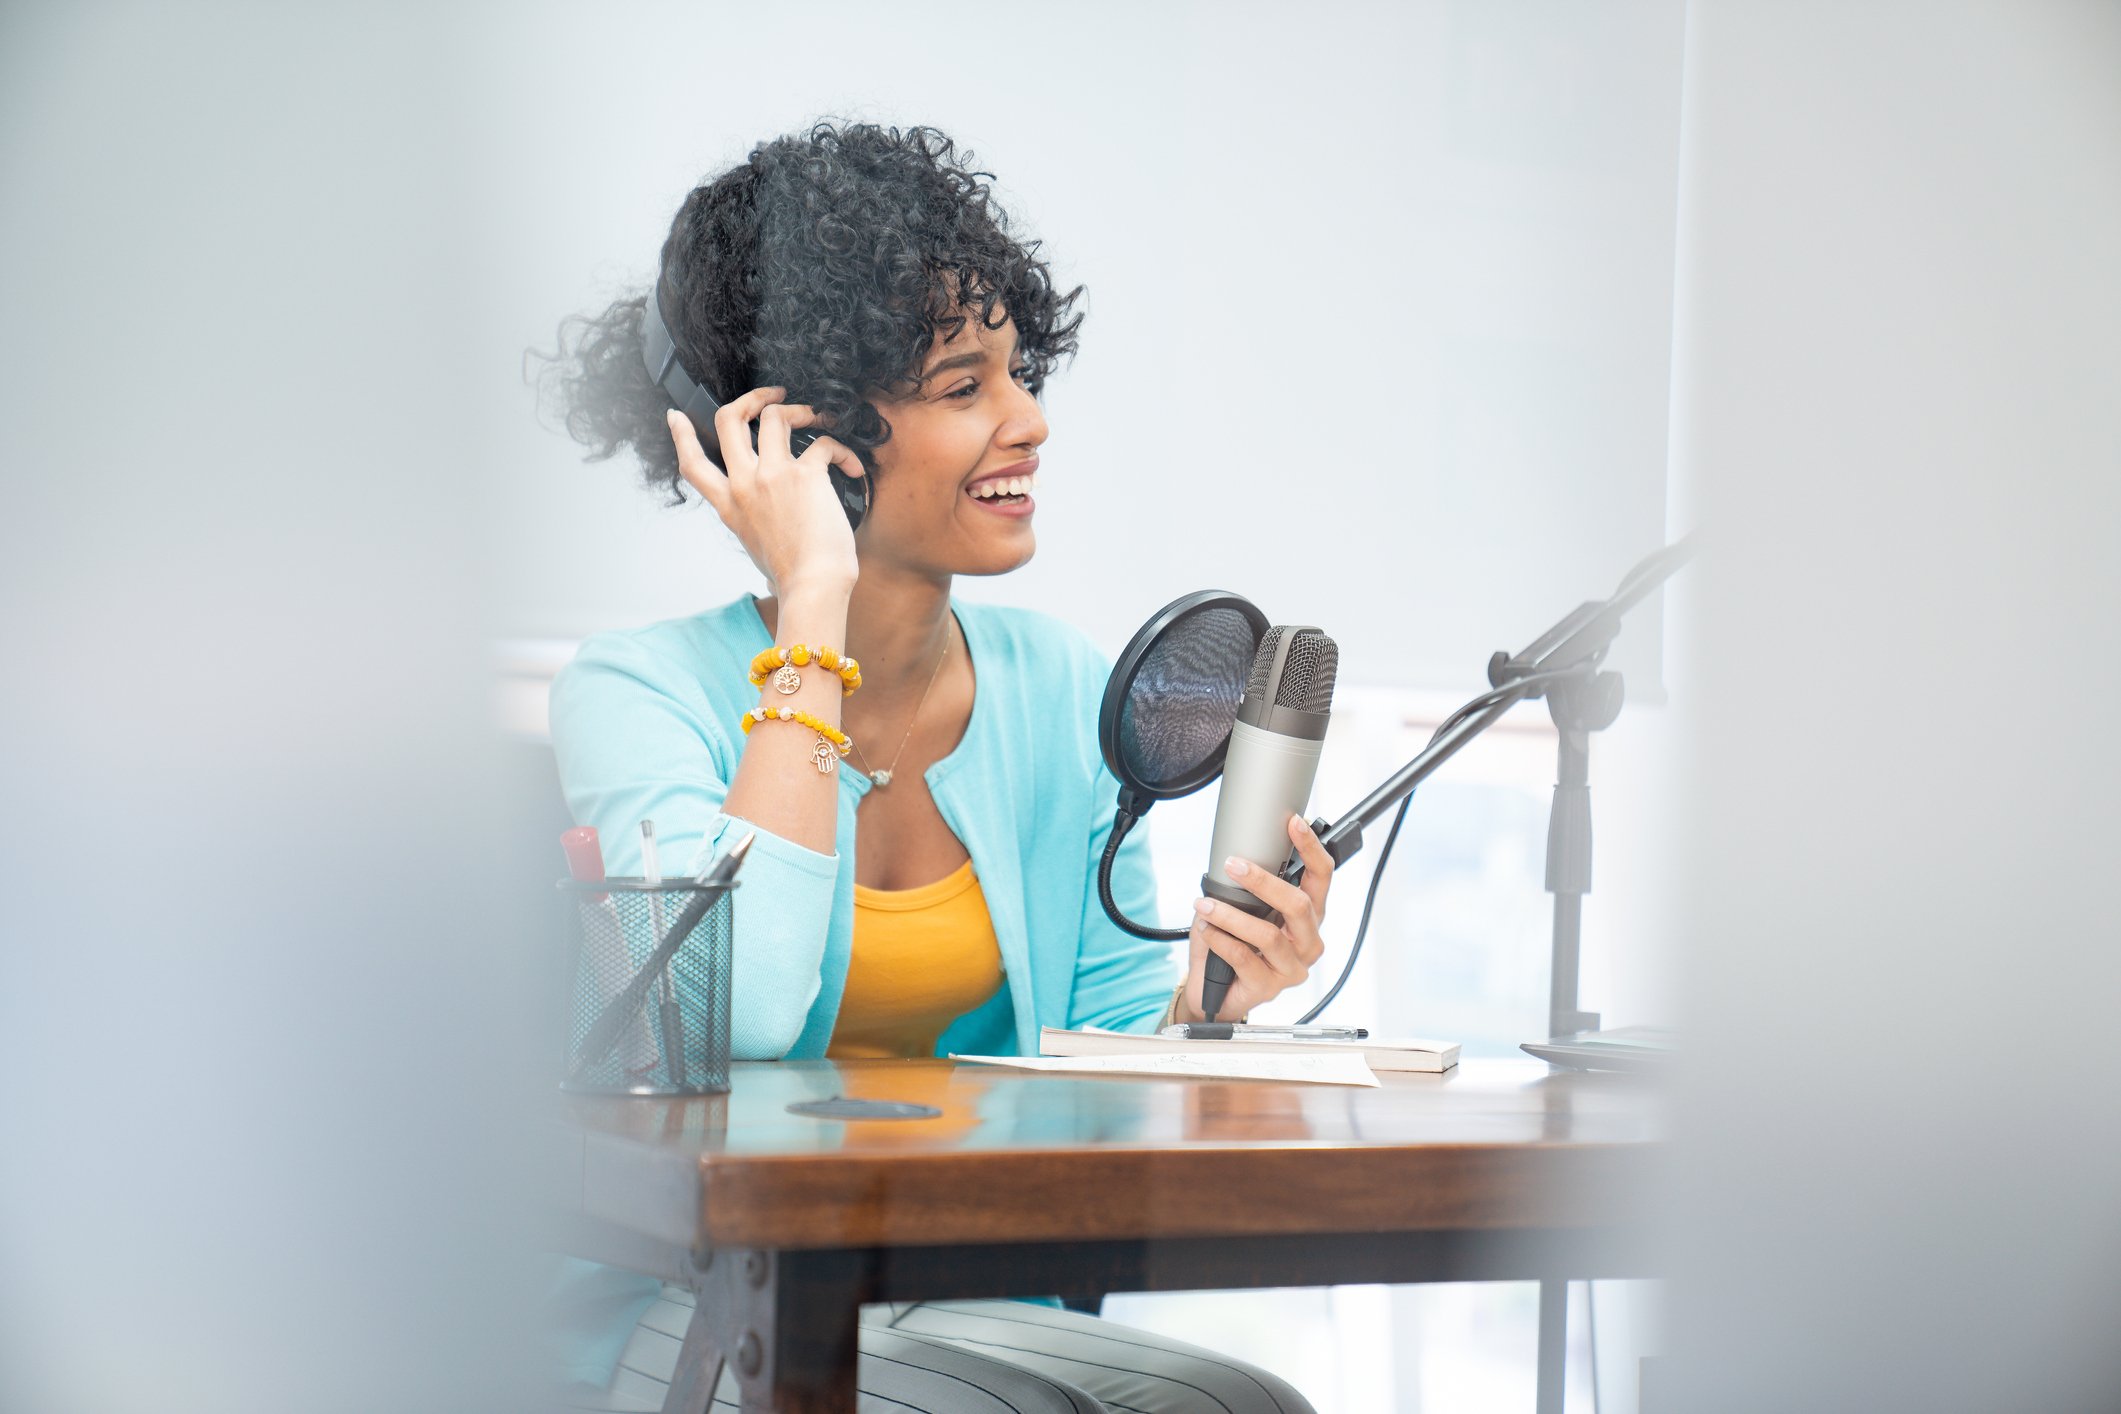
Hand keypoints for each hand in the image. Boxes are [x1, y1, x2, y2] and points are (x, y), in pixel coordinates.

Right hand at [665, 387, 866, 597]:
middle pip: (728, 420)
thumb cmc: (792, 575)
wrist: (813, 587)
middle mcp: (744, 485)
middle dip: (751, 398)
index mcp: (729, 506)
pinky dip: (841, 450)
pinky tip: (853, 468)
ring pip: (774, 416)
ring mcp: (772, 476)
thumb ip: (751, 521)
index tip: (676, 416)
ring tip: (818, 417)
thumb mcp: (754, 545)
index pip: (692, 464)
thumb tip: (762, 520)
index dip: (681, 435)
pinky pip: (823, 442)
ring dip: (800, 409)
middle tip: (772, 395)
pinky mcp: (805, 475)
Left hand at [1179, 814, 1335, 1022]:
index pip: (1321, 877)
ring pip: (1268, 934)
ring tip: (1205, 905)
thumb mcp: (1245, 910)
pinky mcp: (1269, 987)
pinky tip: (1207, 930)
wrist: (1216, 992)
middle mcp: (1307, 941)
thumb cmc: (1235, 945)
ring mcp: (1291, 967)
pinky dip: (1222, 941)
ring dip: (1231, 915)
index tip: (1293, 823)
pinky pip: (1245, 958)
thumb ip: (1250, 889)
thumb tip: (1234, 859)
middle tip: (1233, 865)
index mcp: (1309, 916)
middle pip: (1299, 905)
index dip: (1311, 848)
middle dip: (1264, 881)